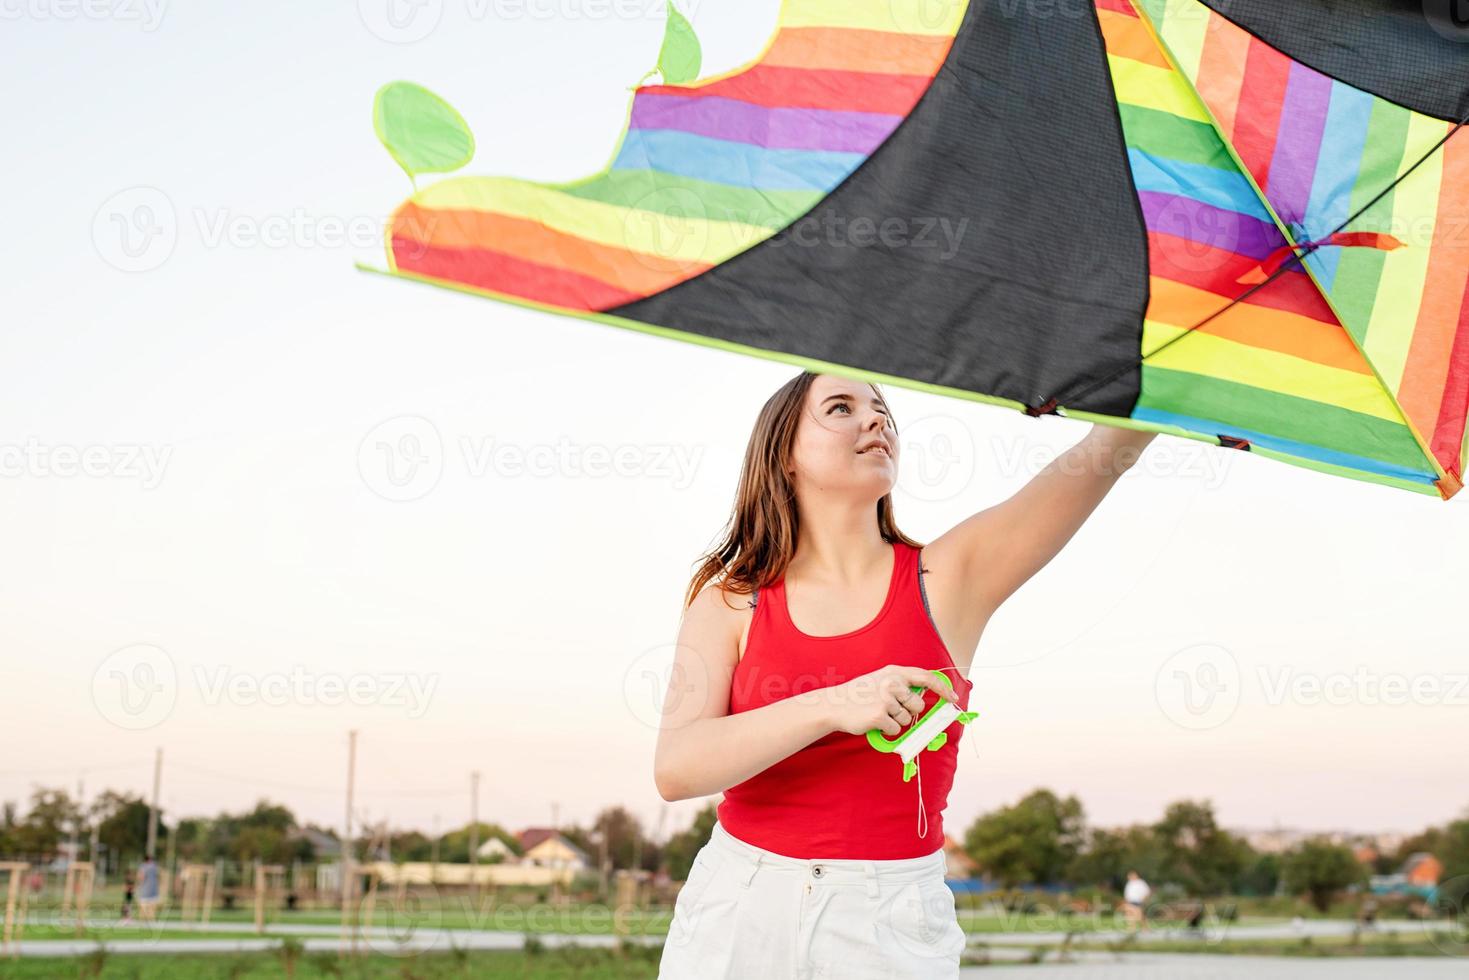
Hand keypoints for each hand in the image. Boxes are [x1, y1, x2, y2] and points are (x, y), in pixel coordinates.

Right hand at [823, 664, 958, 736]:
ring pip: (906, 720)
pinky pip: (894, 729)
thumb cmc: (859, 694)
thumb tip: (922, 698)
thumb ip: (901, 685)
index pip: (926, 678)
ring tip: (877, 713)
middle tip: (890, 709)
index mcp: (894, 672)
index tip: (953, 698)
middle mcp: (892, 683)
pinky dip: (885, 730)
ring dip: (895, 721)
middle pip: (918, 706)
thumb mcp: (880, 680)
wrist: (833, 704)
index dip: (942, 688)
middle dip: (908, 712)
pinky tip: (873, 722)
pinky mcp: (880, 716)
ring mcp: (886, 699)